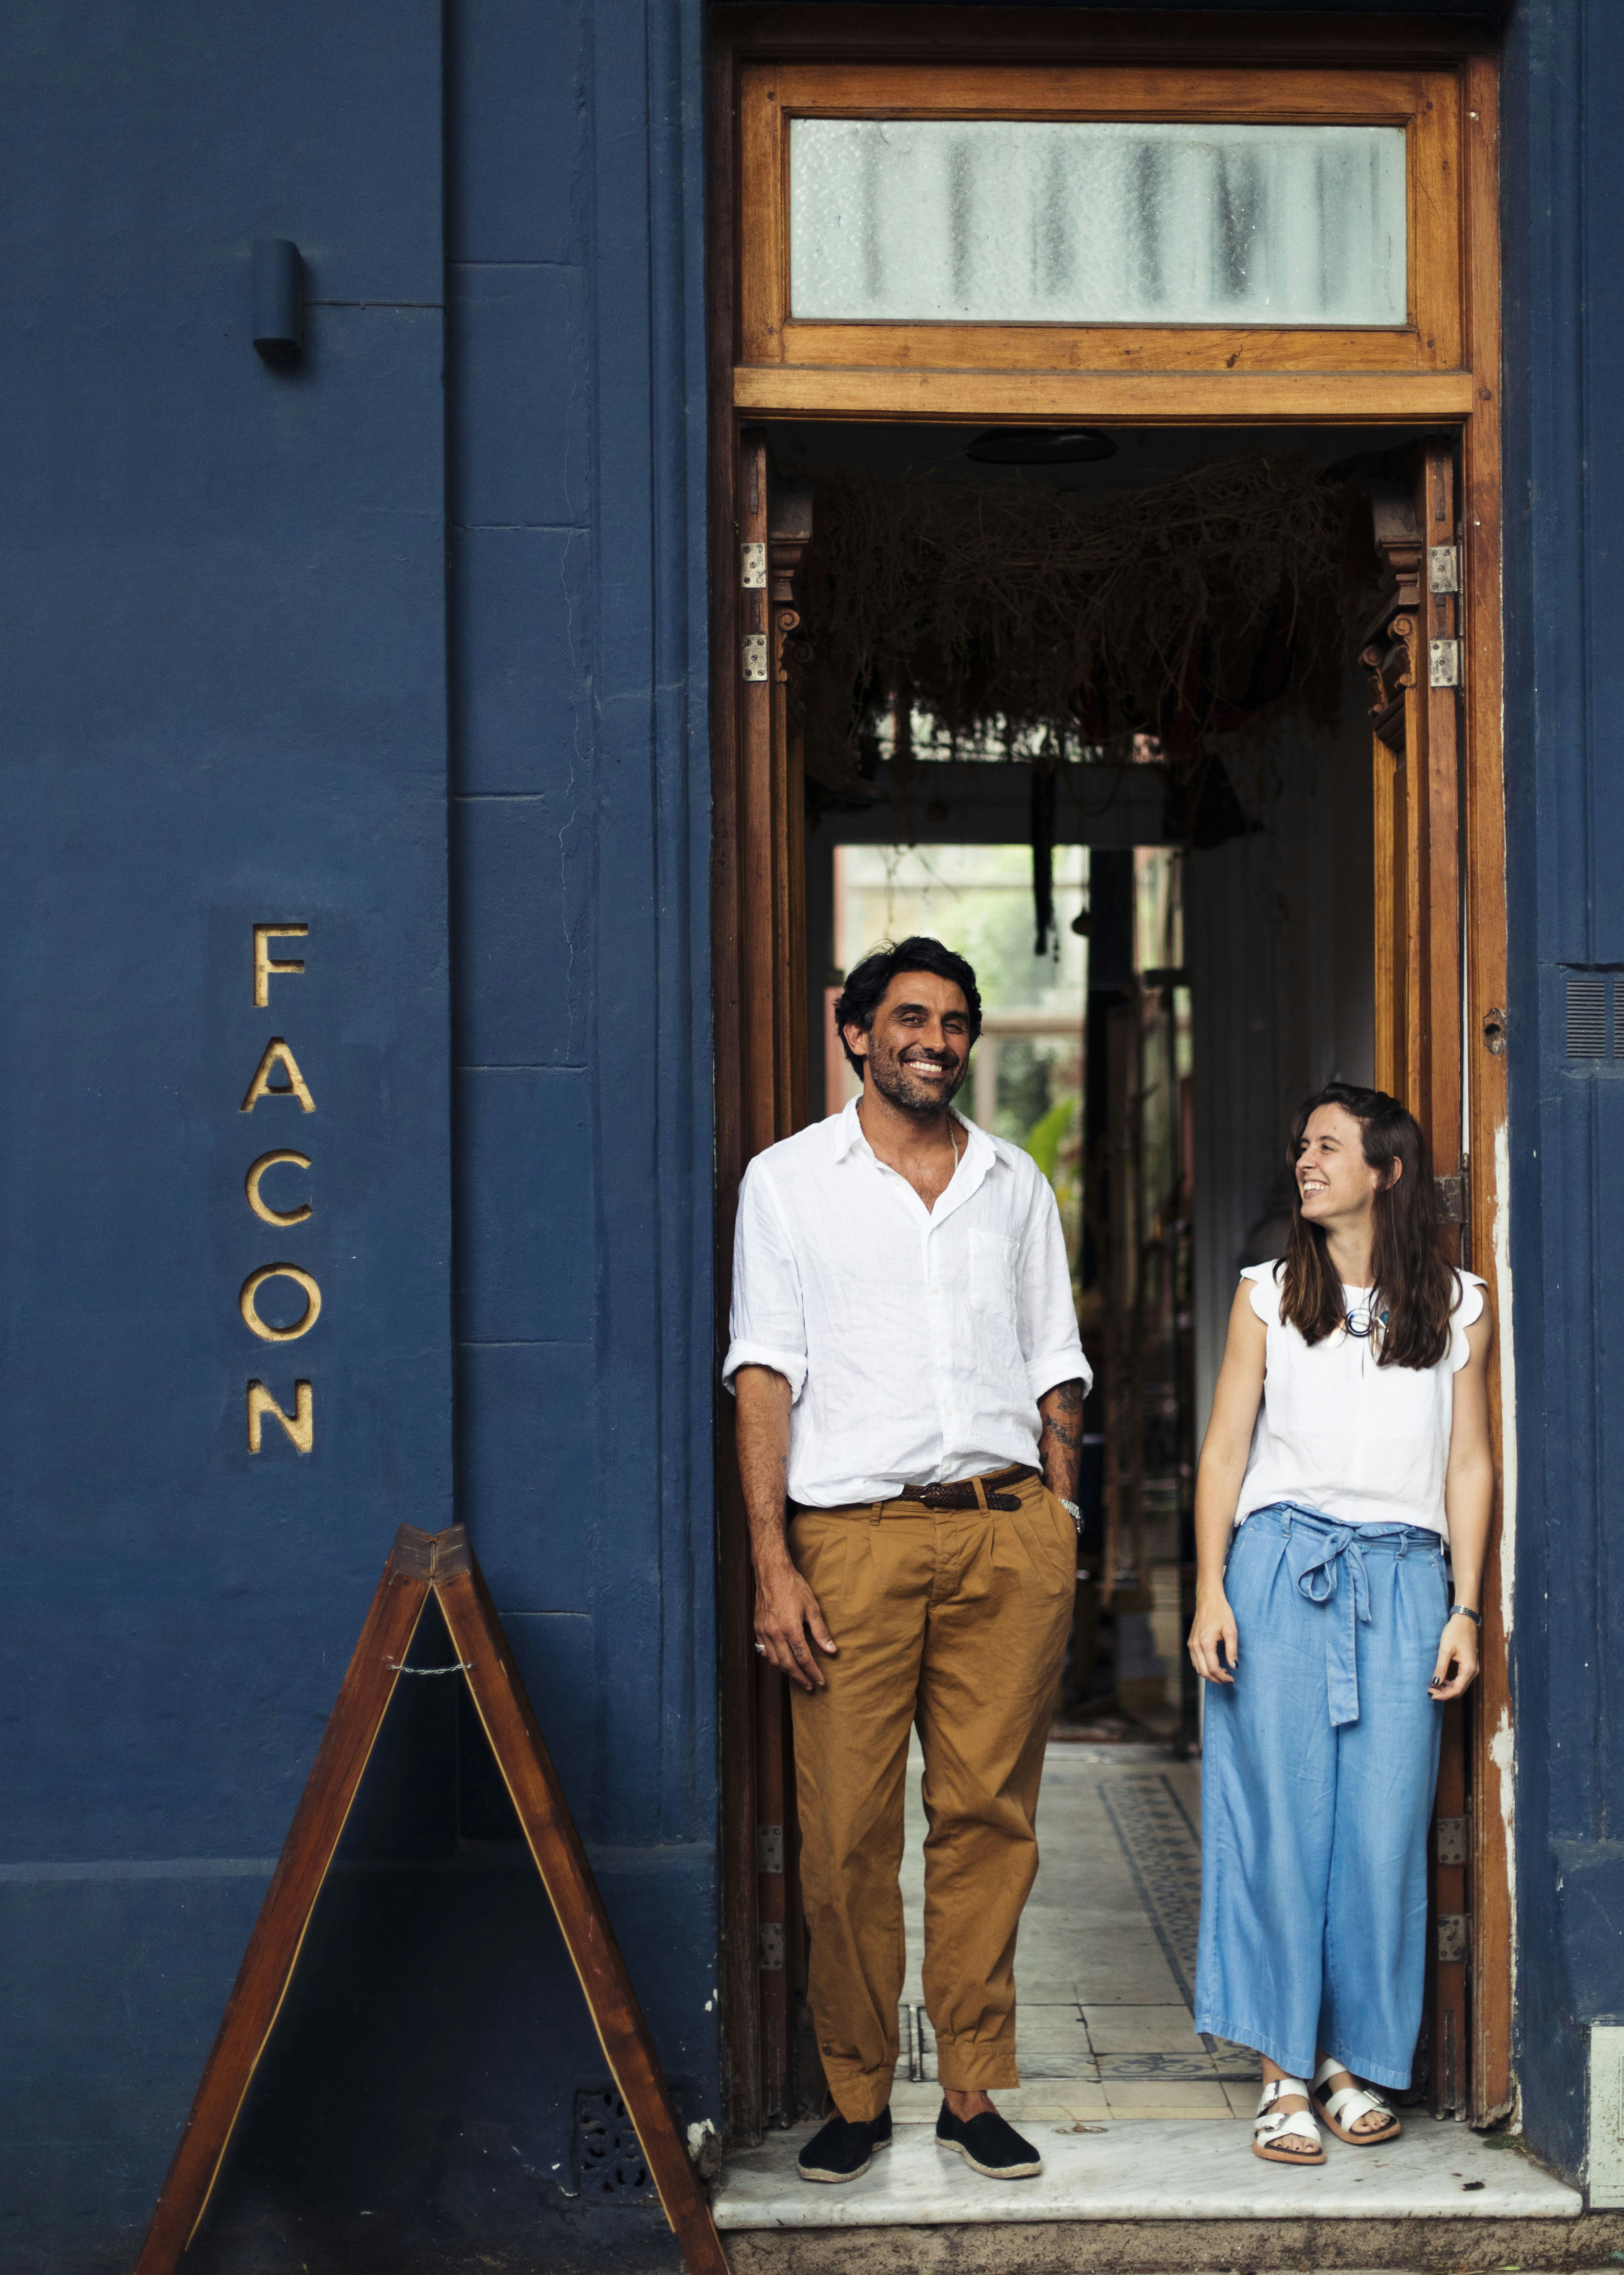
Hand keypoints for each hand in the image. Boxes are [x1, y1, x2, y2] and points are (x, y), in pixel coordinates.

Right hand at [754, 1559, 836, 1691]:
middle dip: (800, 1678)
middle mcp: (775, 1633)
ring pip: (774, 1661)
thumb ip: (821, 1631)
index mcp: (790, 1629)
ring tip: (798, 1676)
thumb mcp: (812, 1607)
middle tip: (810, 1686)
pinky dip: (773, 1660)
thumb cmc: (794, 1587)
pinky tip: (781, 1661)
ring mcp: (764, 1632)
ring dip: (786, 1671)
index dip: (813, 1672)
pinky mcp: (757, 1628)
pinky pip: (764, 1651)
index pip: (804, 1658)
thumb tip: (832, 1650)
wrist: (771, 1572)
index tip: (820, 1682)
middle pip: (788, 1664)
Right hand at [1188, 1593, 1238, 1684]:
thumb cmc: (1221, 1612)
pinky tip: (1214, 1664)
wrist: (1208, 1599)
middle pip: (1203, 1672)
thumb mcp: (1231, 1630)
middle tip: (1228, 1679)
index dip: (1223, 1677)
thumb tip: (1234, 1667)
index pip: (1213, 1668)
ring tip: (1223, 1672)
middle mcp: (1195, 1645)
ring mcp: (1191, 1644)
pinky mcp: (1191, 1642)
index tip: (1232, 1679)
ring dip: (1209, 1674)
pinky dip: (1204, 1667)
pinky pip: (1195, 1661)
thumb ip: (1232, 1650)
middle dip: (1216, 1679)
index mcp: (1205, 1643)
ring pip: (1198, 1668)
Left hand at [1429, 1612, 1480, 1699]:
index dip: (1444, 1695)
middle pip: (1459, 1690)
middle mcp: (1473, 1671)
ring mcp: (1473, 1668)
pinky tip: (1441, 1679)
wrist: (1465, 1620)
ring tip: (1433, 1686)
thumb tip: (1435, 1683)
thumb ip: (1440, 1668)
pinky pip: (1461, 1679)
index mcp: (1468, 1669)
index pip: (1456, 1690)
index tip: (1431, 1695)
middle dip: (1444, 1693)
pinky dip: (1451, 1682)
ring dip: (1447, 1688)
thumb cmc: (1455, 1633)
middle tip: (1429, 1691)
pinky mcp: (1469, 1665)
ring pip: (1460, 1685)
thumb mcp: (1445, 1650)